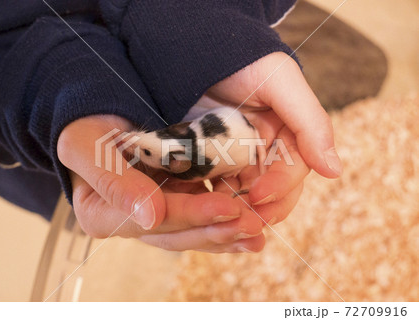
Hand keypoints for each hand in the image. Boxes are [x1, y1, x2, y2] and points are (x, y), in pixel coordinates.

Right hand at [57, 115, 265, 252]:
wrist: (93, 114)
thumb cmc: (84, 125)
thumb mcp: (85, 145)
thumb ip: (112, 180)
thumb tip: (151, 216)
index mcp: (103, 214)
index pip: (152, 221)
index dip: (190, 215)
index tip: (225, 207)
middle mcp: (130, 220)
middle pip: (177, 233)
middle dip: (215, 230)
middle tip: (252, 225)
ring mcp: (153, 212)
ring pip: (193, 230)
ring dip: (226, 232)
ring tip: (259, 233)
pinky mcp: (172, 199)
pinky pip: (200, 214)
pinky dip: (225, 219)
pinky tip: (252, 220)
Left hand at [202, 51, 342, 224]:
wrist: (203, 50)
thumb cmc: (247, 62)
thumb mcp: (282, 84)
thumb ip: (310, 123)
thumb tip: (334, 171)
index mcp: (287, 135)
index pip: (292, 170)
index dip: (280, 186)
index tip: (259, 196)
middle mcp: (265, 150)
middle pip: (270, 189)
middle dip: (260, 207)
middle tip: (243, 221)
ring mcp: (237, 156)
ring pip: (243, 193)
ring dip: (235, 209)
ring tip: (221, 221)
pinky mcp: (211, 159)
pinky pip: (214, 184)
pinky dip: (211, 198)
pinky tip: (201, 208)